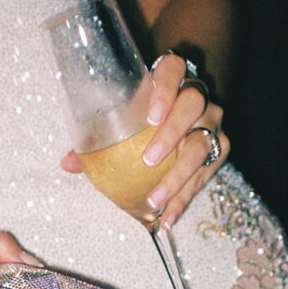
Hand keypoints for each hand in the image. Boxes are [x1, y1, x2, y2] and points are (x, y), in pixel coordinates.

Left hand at [61, 53, 228, 229]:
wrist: (178, 122)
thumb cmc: (143, 116)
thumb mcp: (124, 118)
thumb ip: (98, 136)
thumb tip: (67, 163)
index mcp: (172, 78)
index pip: (174, 70)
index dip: (165, 88)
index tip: (151, 114)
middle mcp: (197, 96)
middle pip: (192, 105)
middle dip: (172, 132)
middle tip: (149, 160)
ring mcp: (211, 122)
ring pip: (202, 144)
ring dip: (178, 175)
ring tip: (155, 199)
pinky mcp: (220, 149)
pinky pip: (203, 175)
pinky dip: (183, 199)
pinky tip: (167, 218)